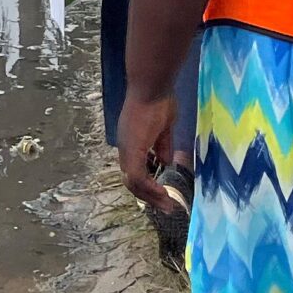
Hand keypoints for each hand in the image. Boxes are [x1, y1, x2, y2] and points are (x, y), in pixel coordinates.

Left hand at [117, 92, 181, 210]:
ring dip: (150, 195)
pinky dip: (149, 188)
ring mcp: (127, 148)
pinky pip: (138, 176)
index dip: (146, 183)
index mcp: (131, 141)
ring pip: (133, 182)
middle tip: (165, 205)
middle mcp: (125, 147)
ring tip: (166, 204)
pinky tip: (162, 193)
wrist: (152, 86)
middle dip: (148, 195)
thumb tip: (164, 162)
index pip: (134, 169)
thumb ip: (162, 146)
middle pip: (131, 180)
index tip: (162, 193)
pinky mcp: (132, 150)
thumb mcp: (164, 128)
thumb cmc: (159, 100)